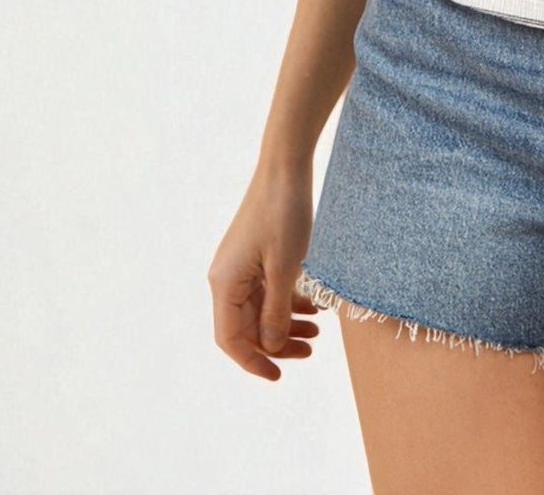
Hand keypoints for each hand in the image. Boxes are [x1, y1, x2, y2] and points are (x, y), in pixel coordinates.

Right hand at [208, 164, 319, 380]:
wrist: (285, 168)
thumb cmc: (283, 214)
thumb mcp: (284, 268)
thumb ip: (276, 312)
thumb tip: (272, 347)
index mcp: (225, 284)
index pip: (231, 339)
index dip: (253, 361)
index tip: (278, 375)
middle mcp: (227, 279)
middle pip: (247, 327)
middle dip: (278, 343)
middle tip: (311, 351)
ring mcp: (241, 267)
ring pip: (260, 310)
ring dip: (287, 324)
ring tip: (318, 332)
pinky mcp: (256, 256)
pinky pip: (268, 290)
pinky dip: (289, 301)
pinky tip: (315, 307)